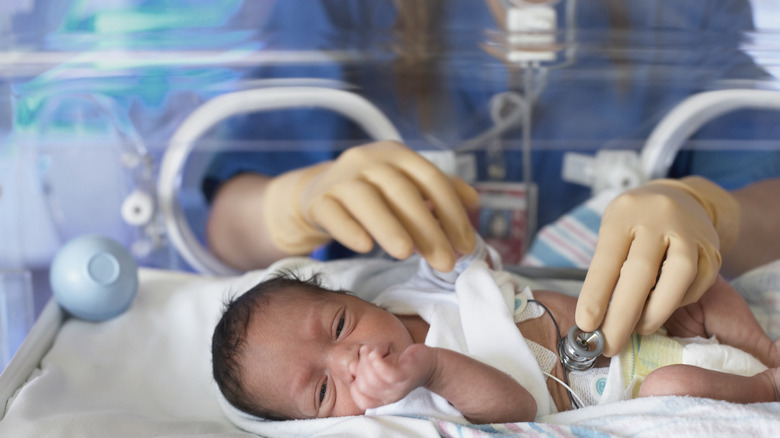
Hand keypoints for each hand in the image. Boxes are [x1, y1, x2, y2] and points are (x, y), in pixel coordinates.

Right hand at [263, 141, 478, 271]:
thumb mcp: (406, 184)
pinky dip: (350, 229)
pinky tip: (365, 247)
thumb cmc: (373, 193)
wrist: (317, 194)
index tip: (465, 245)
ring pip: (367, 200)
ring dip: (389, 227)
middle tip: (445, 262)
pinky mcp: (318, 200)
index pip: (431, 179)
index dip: (452, 212)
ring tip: (406, 254)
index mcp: (398, 154)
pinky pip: (334, 214)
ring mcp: (341, 178)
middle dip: (428, 229)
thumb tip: (474, 201)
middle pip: (402, 192)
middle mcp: (369, 160)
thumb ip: (439, 191)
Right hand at [350, 344, 435, 409]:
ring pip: (372, 380)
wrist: (429, 362)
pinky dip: (377, 361)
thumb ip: (364, 369)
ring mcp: (398, 388)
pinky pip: (386, 373)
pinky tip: (378, 352)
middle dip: (360, 367)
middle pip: (364, 386)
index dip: (355, 383)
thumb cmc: (401, 364)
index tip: (361, 367)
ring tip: (373, 351)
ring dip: (367, 361)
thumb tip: (352, 368)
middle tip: (368, 354)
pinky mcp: (405, 376)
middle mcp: (390, 397)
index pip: (360, 399)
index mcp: (382, 397)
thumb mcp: (379, 367)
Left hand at [576, 177, 739, 355]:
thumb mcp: (613, 232)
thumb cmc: (634, 223)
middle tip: (610, 345)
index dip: (595, 294)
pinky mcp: (711, 247)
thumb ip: (608, 267)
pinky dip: (678, 302)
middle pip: (641, 271)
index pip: (606, 258)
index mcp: (624, 214)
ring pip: (678, 276)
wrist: (679, 198)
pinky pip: (699, 281)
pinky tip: (662, 308)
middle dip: (623, 315)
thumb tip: (597, 319)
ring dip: (656, 311)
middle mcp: (657, 218)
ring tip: (639, 330)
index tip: (586, 324)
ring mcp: (688, 231)